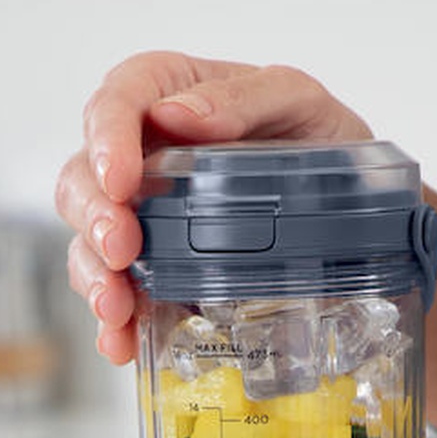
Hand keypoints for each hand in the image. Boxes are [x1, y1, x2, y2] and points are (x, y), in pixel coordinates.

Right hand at [55, 51, 372, 363]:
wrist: (353, 214)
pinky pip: (120, 296)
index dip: (106, 139)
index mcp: (169, 96)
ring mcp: (146, 220)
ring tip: (117, 307)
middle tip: (121, 249)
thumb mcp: (301, 104)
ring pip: (89, 242)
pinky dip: (116, 324)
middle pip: (83, 179)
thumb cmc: (320, 142)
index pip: (116, 102)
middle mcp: (144, 158)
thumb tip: (179, 115)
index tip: (121, 180)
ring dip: (94, 276)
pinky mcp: (158, 274)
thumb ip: (248, 96)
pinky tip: (123, 342)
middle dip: (94, 217)